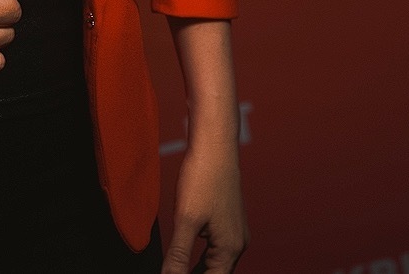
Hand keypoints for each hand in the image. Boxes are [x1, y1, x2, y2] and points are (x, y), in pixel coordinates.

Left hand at [162, 138, 245, 272]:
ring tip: (176, 270)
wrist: (215, 146)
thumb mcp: (186, 220)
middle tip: (171, 273)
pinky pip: (215, 250)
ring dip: (197, 271)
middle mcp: (237, 244)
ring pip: (215, 264)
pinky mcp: (227, 223)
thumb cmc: (203, 178)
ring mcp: (234, 233)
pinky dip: (201, 259)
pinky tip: (185, 259)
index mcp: (230, 248)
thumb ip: (178, 255)